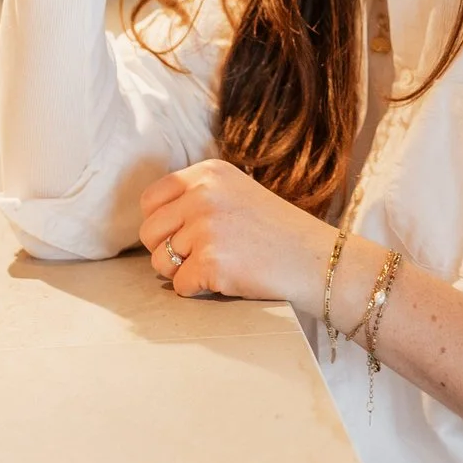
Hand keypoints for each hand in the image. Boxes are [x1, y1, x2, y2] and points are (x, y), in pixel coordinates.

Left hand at [139, 159, 335, 304]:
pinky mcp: (211, 262)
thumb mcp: (235, 192)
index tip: (180, 234)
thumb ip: (196, 197)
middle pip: (149, 232)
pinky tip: (227, 278)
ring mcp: (206, 228)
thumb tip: (151, 220)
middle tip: (198, 256)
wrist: (314, 258)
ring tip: (216, 266)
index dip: (160, 223)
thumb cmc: (275, 230)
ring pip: (160, 262)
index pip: (151, 199)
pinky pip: (180, 285)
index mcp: (207, 173)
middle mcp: (202, 195)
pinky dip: (199, 290)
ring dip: (182, 272)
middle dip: (166, 250)